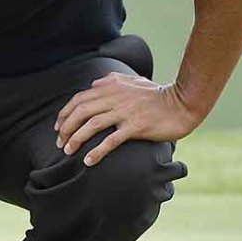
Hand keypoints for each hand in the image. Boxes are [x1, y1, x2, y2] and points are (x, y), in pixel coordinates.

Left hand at [54, 73, 201, 166]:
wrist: (183, 103)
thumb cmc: (159, 95)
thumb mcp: (135, 81)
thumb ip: (114, 80)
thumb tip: (95, 83)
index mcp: (112, 87)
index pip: (80, 99)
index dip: (65, 113)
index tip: (58, 127)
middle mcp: (115, 98)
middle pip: (81, 112)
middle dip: (66, 128)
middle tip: (60, 143)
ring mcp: (125, 112)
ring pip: (92, 125)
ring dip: (76, 139)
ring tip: (68, 152)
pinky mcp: (136, 126)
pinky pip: (111, 140)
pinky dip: (97, 151)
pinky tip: (88, 161)